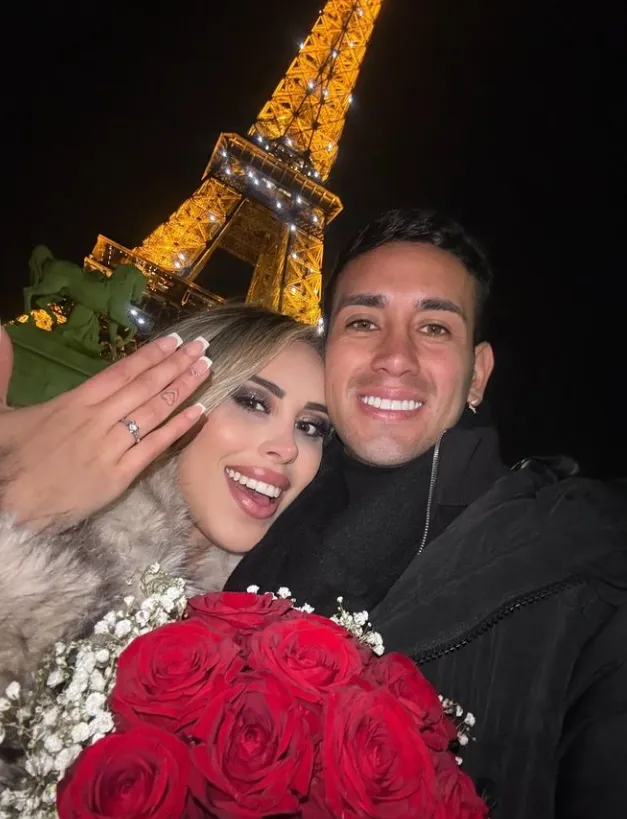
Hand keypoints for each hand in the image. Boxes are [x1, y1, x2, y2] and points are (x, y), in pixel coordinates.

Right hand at [0, 329, 211, 530]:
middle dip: (176, 364)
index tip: (175, 340)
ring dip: (183, 388)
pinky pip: (154, 447)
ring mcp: (111, 447)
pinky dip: (178, 428)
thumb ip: (2, 370)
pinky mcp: (119, 475)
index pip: (122, 372)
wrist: (9, 505)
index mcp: (75, 401)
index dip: (151, 355)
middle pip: (145, 386)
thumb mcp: (2, 410)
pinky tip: (200, 412)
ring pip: (154, 411)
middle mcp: (98, 419)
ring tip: (206, 369)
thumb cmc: (9, 458)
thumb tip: (0, 330)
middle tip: (202, 346)